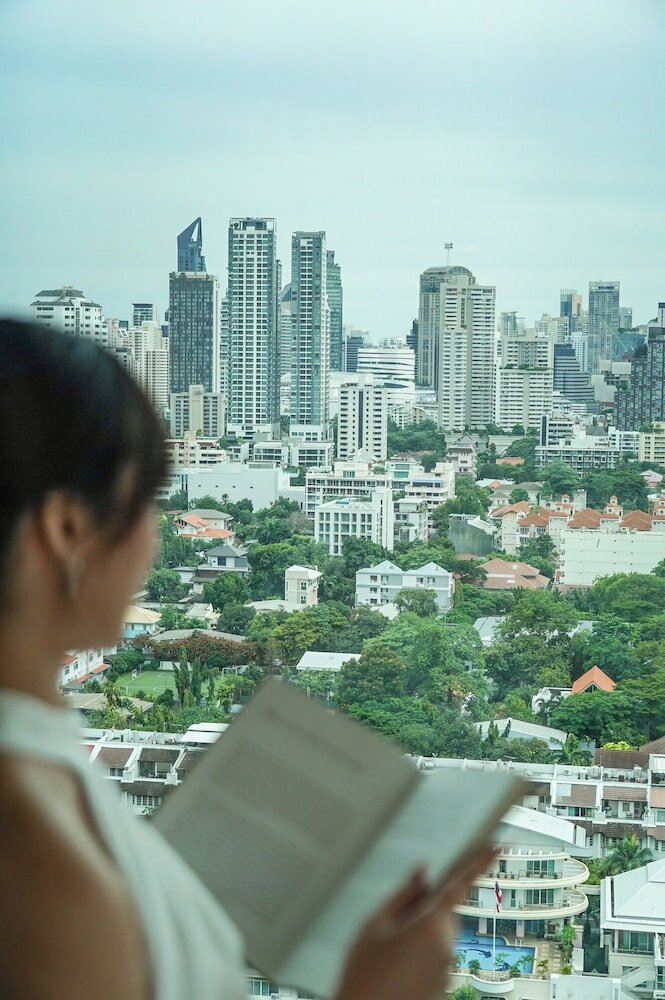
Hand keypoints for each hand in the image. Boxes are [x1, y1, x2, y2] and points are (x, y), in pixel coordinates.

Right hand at [335, 848, 494, 999]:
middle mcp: (446, 947)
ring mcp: (446, 970)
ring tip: (387, 956)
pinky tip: (395, 970)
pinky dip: (419, 957)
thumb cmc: (363, 974)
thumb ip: (403, 895)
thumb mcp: (374, 926)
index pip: (459, 885)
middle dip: (426, 910)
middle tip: (393, 925)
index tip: (497, 845)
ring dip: (420, 936)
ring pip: (438, 936)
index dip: (479, 862)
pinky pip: (435, 959)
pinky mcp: (442, 986)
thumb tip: (423, 873)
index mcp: (431, 925)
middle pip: (444, 913)